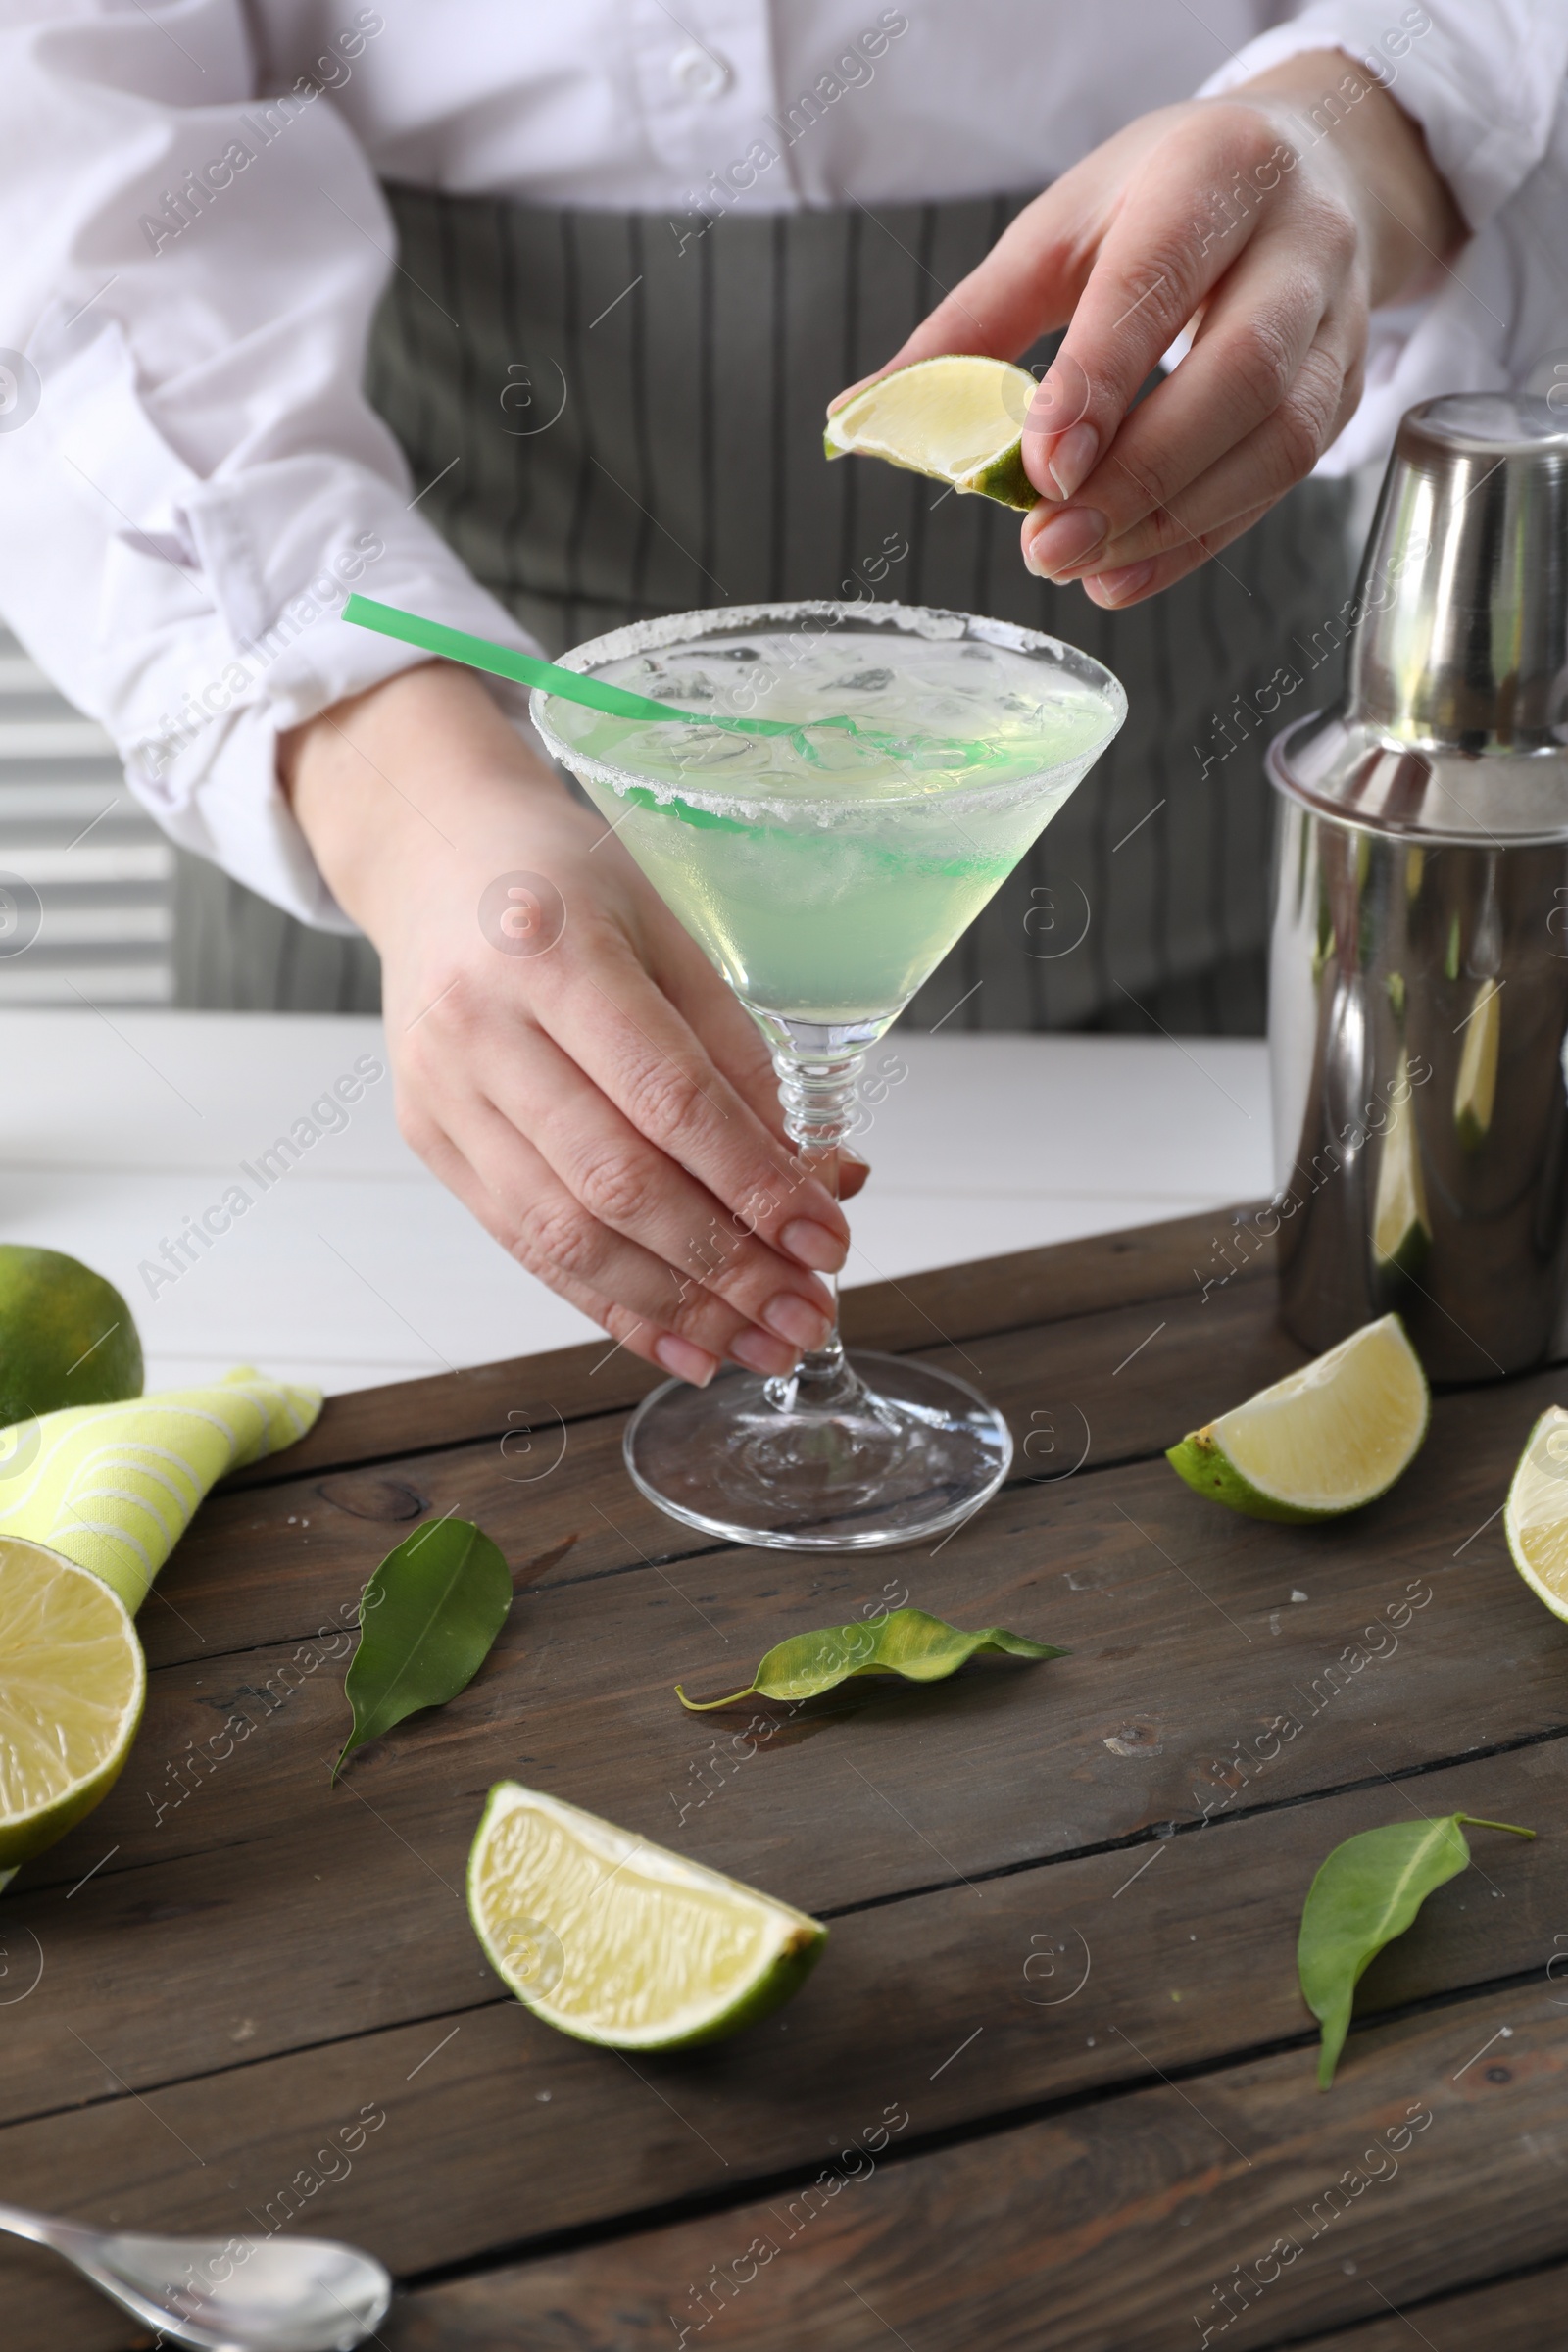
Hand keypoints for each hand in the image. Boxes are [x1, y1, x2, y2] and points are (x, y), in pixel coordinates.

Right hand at [282, 663, 866, 1384]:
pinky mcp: (429, 1140)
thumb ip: (739, 1057)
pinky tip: (685, 1345)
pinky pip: (526, 1249)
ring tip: (764, 1343)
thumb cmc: (569, 886)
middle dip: (727, 1267)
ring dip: (678, 1308)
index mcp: (552, 950)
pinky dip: (613, 1307)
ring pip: (564, 1236)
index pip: (669, 1097)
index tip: (827, 1239)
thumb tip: (819, 1179)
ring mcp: (442, 1092)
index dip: (754, 1182)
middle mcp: (481, 1027)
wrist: (433, 857)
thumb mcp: (671, 932)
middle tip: (810, 1313)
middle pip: (615, 1182)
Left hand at [841, 49, 1462, 607]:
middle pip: (1240, 373)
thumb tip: (863, 415)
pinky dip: (1198, 542)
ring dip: (1171, 524)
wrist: (1314, 168)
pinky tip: (1124, 574)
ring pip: (1277, 442)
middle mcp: (1299, 241)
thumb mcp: (1062, 230)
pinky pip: (1282, 484)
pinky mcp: (1346, 389)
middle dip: (1140, 476)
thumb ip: (969, 325)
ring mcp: (1337, 321)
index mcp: (1216, 169)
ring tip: (1079, 568)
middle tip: (1048, 547)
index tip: (1042, 467)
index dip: (1103, 379)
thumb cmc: (1167, 199)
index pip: (1159, 280)